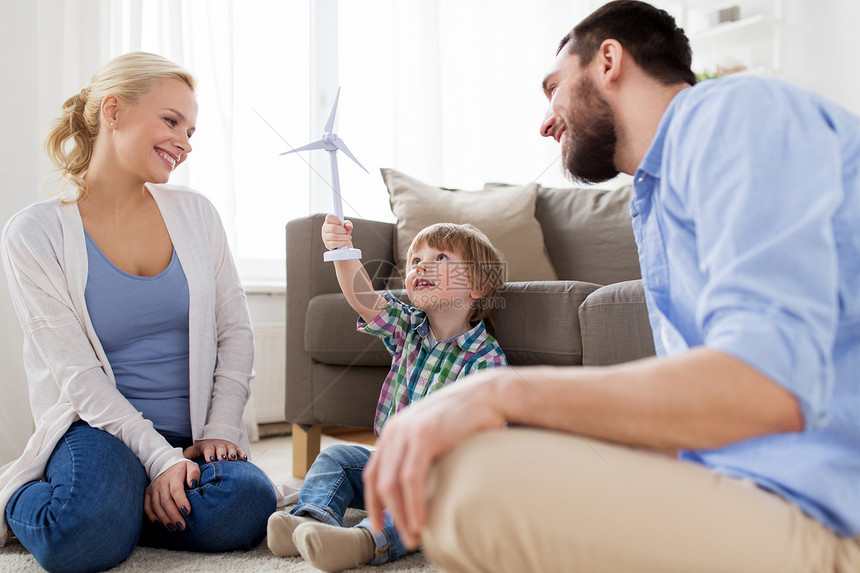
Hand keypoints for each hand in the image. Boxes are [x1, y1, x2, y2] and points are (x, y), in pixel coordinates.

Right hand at [144, 460, 199, 530]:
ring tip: (173, 528)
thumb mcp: (191, 466)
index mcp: (173, 476)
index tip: (187, 512)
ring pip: (156, 506)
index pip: (176, 490)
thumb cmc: (182, 469)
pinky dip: (152, 517)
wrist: (166, 464)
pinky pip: (147, 507)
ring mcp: (153, 488)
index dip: (181, 502)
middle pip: (165, 501)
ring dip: (164, 519)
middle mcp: (161, 483)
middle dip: (173, 515)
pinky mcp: (147, 493)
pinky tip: (160, 524)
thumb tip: (193, 484)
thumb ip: (194, 473)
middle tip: (181, 526)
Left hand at [183, 439, 247, 462]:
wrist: (214, 439)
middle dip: (222, 453)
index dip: (209, 454)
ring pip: (231, 449)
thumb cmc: (202, 449)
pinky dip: (242, 454)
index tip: (210, 459)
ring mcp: (228, 446)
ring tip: (233, 459)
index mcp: (208, 446)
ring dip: (232, 453)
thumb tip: (178, 464)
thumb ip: (187, 456)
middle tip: (223, 459)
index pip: (208, 449)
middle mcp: (219, 445)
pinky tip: (245, 459)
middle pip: (221, 449)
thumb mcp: (194, 450)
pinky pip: (240, 450)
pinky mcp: (236, 448)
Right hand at [321, 214, 352, 250]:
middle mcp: (325, 228)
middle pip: (333, 228)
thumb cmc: (342, 232)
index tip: (341, 223)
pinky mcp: (327, 244)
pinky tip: (346, 242)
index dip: (336, 220)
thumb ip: (348, 224)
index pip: (329, 217)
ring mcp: (325, 237)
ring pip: (333, 236)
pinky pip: (334, 244)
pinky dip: (342, 243)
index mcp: (329, 221)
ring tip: (348, 238)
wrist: (342, 243)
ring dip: (344, 237)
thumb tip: (349, 226)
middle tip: (346, 232)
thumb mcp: (346, 226)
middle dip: (343, 231)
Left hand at [363, 370, 508, 548]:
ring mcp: (407, 431)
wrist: (487, 395)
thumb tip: (415, 486)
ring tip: (412, 536)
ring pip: (392, 484)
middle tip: (403, 538)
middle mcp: (394, 430)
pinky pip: (411, 478)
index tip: (380, 526)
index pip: (372, 473)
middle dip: (389, 515)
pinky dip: (413, 504)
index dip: (374, 503)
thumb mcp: (433, 434)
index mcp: (393, 431)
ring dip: (401, 515)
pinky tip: (420, 521)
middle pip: (379, 482)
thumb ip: (419, 453)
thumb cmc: (465, 418)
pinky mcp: (424, 436)